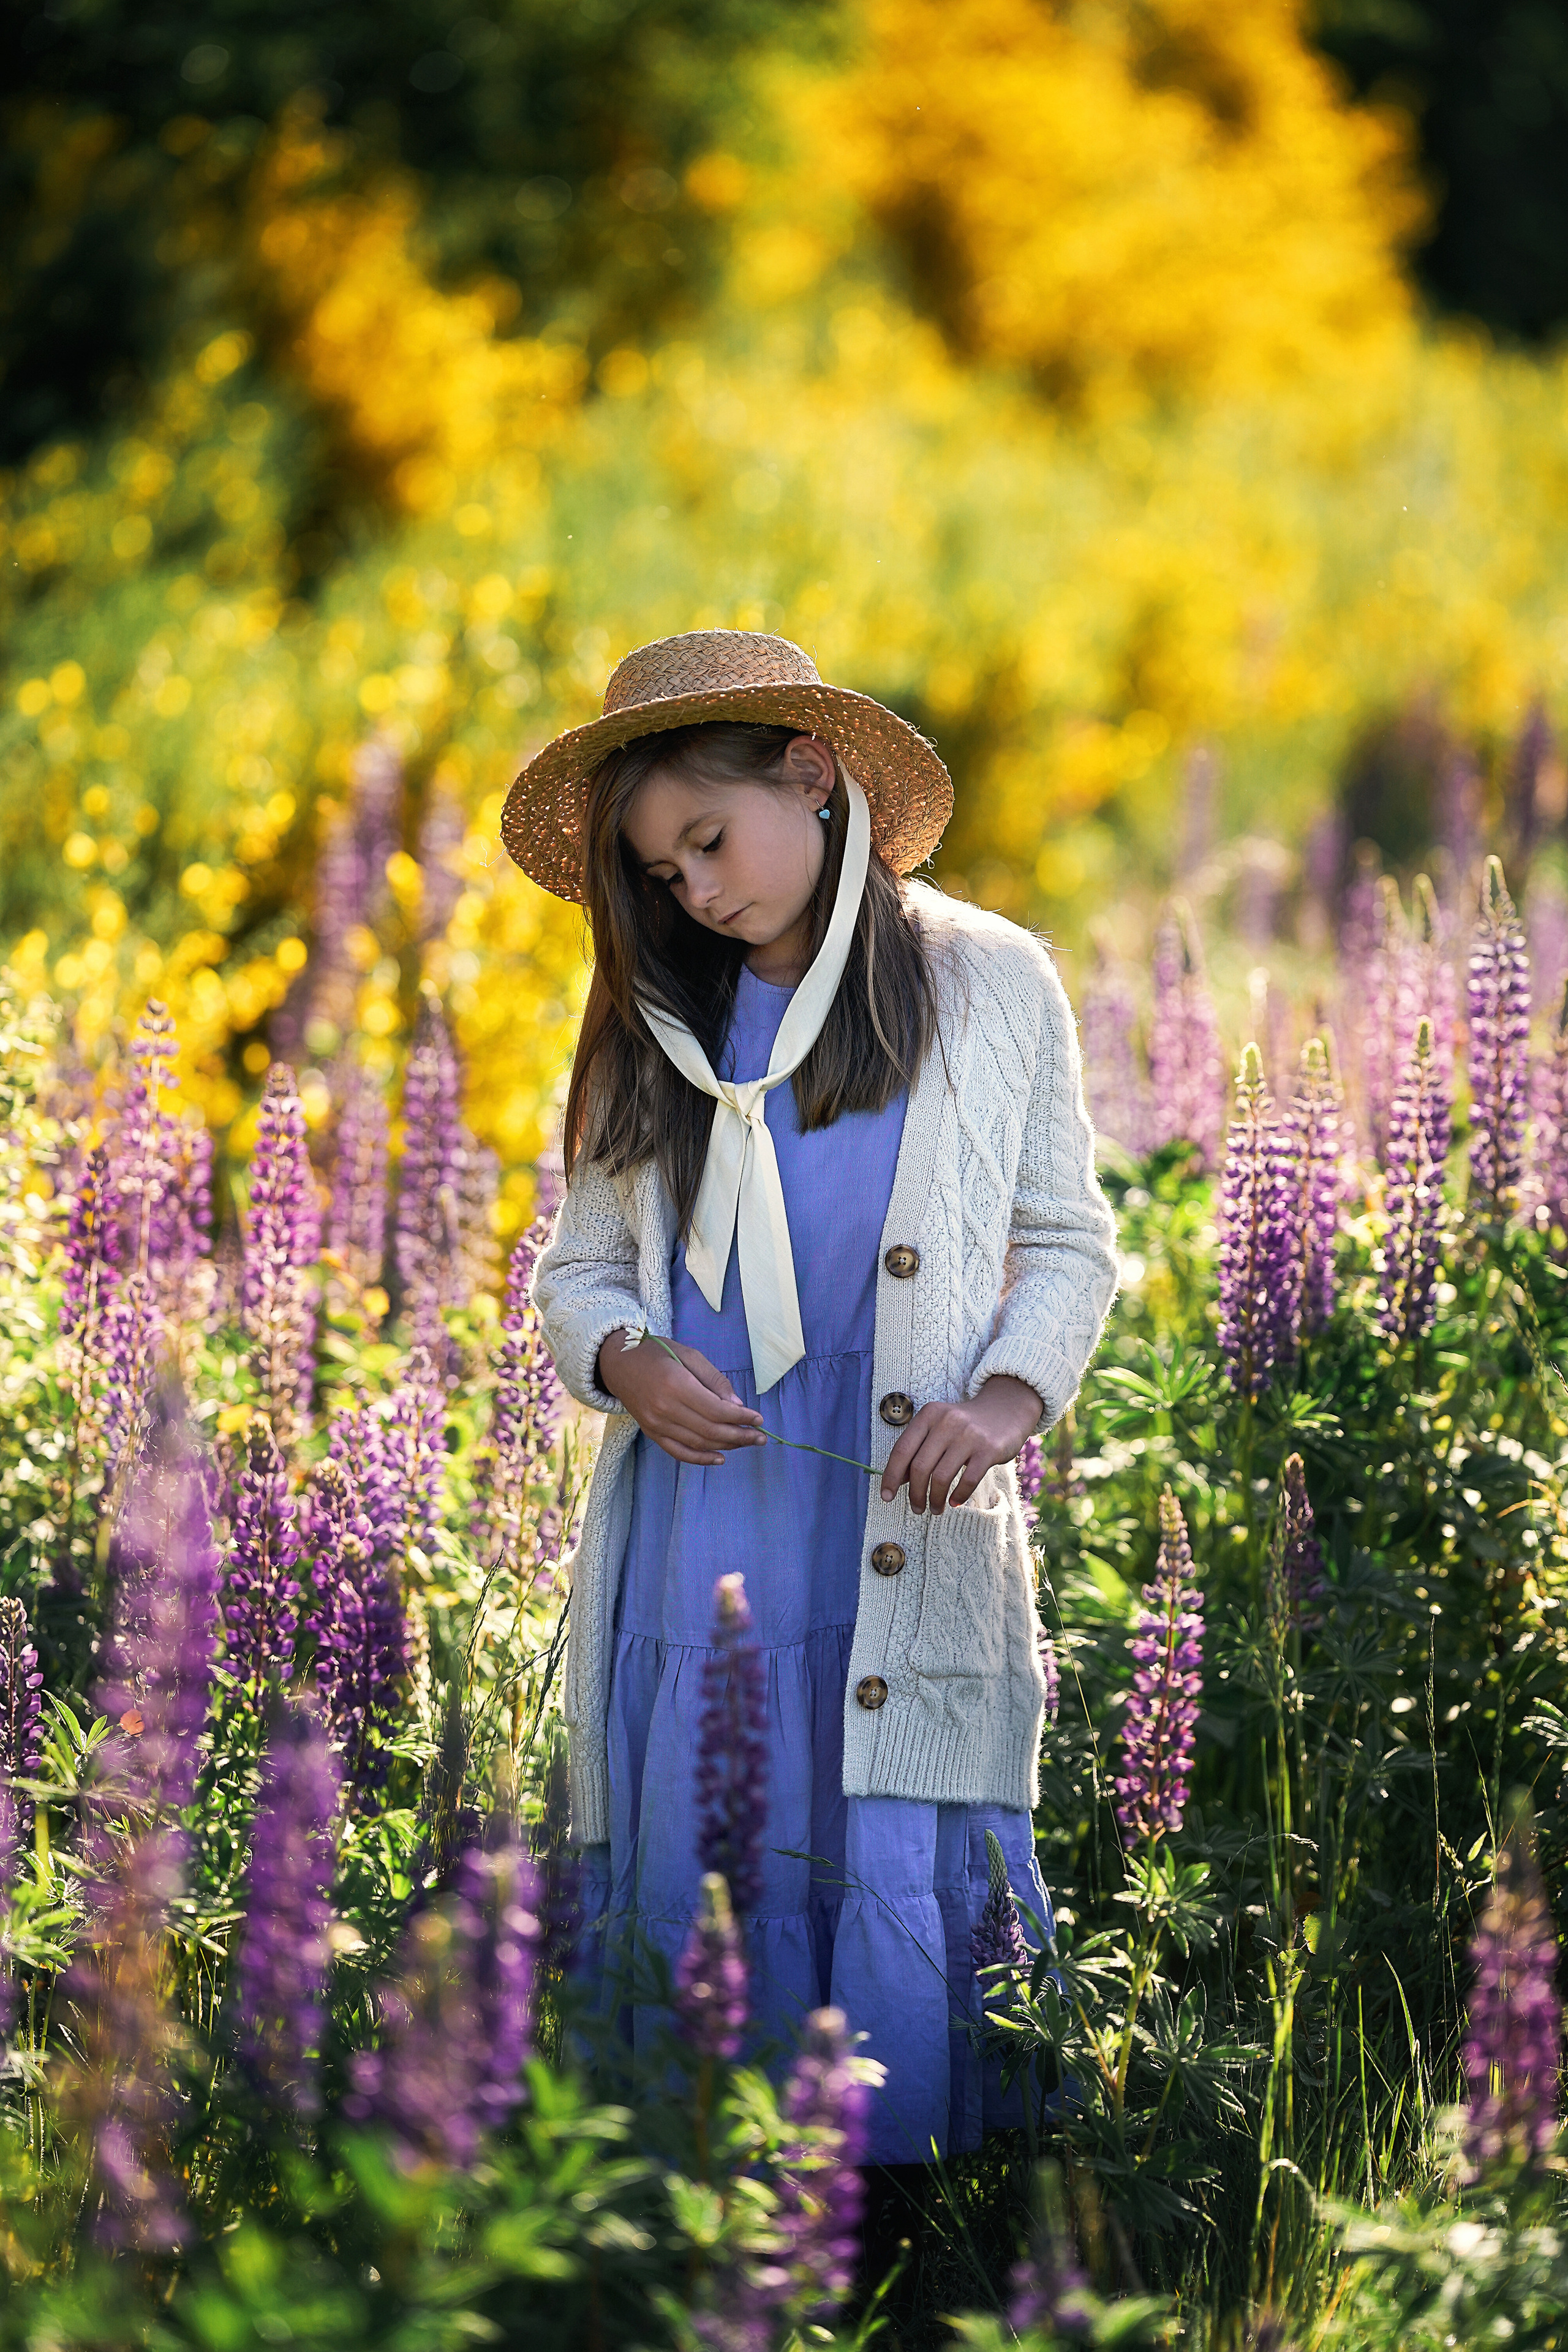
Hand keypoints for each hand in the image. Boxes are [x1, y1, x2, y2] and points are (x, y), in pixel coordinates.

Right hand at [598, 1329, 766, 1466]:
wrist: (618, 1361)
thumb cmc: (657, 1352)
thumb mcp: (689, 1355)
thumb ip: (715, 1380)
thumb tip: (737, 1407)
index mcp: (676, 1384)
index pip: (717, 1410)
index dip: (741, 1418)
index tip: (759, 1419)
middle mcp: (664, 1408)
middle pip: (710, 1430)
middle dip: (740, 1436)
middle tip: (761, 1437)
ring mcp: (655, 1424)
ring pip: (698, 1443)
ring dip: (726, 1446)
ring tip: (747, 1443)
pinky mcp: (650, 1432)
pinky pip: (678, 1452)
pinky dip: (700, 1458)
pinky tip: (720, 1458)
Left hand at [880, 1375, 1042, 1514]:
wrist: (1006, 1409)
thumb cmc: (965, 1425)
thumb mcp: (939, 1426)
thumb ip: (919, 1448)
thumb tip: (899, 1480)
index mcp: (929, 1415)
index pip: (902, 1449)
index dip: (891, 1476)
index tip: (886, 1496)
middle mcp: (947, 1422)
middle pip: (920, 1467)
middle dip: (914, 1494)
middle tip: (916, 1508)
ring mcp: (969, 1435)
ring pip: (941, 1477)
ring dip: (935, 1499)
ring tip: (935, 1509)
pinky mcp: (989, 1449)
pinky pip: (968, 1480)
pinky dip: (958, 1495)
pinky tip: (955, 1502)